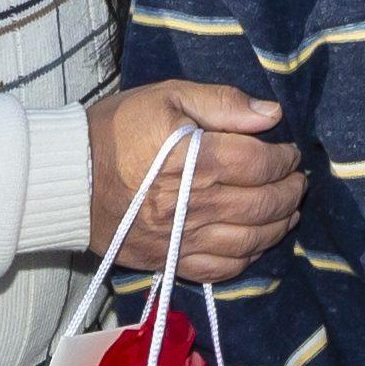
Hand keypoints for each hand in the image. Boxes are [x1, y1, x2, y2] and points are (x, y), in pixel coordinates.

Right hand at [88, 80, 304, 281]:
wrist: (67, 177)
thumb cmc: (117, 129)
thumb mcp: (167, 96)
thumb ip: (222, 103)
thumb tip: (271, 114)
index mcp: (197, 159)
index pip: (263, 164)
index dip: (285, 158)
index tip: (290, 151)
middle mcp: (195, 203)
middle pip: (264, 204)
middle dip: (291, 191)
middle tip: (297, 181)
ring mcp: (183, 237)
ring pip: (251, 240)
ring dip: (279, 225)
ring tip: (288, 210)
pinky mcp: (170, 260)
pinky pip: (222, 269)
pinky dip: (248, 257)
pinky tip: (255, 242)